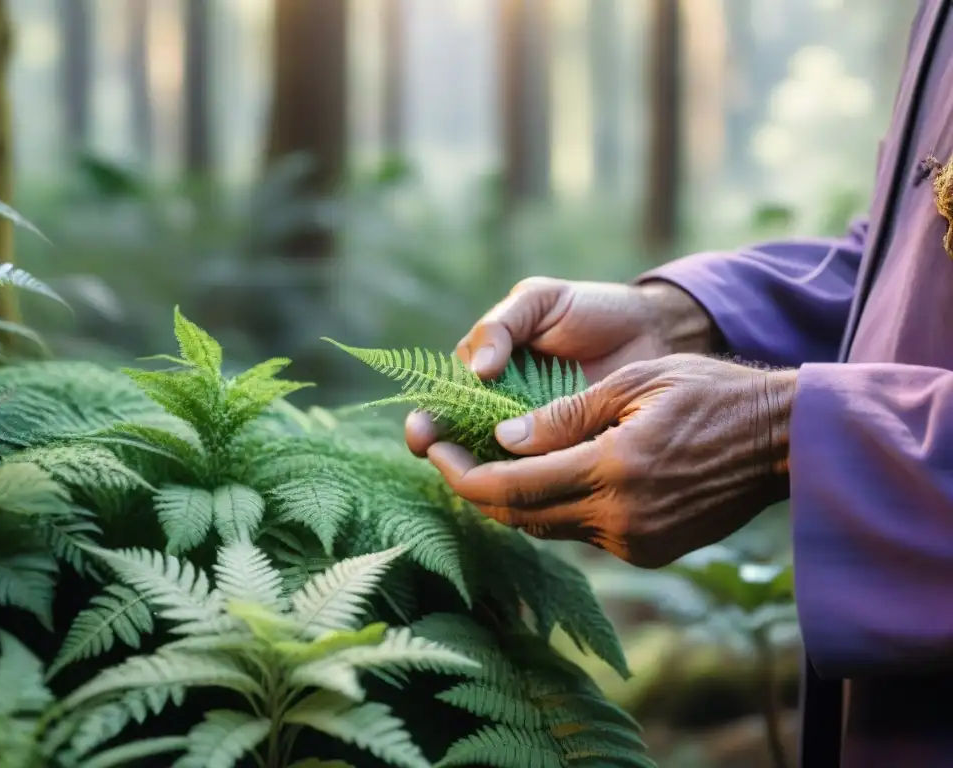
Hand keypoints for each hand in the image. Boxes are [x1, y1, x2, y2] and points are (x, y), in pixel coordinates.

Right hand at [406, 277, 718, 456]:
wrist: (654, 331)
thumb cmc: (590, 309)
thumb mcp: (540, 301)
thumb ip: (501, 326)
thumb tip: (477, 371)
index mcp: (485, 371)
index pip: (445, 400)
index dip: (429, 419)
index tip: (422, 433)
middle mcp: (501, 409)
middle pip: (461, 439)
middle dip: (443, 449)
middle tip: (434, 454)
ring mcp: (533, 435)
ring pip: (497, 463)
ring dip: (480, 472)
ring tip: (471, 477)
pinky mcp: (567, 454)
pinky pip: (540, 472)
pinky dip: (528, 480)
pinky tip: (521, 484)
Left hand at [422, 354, 795, 567]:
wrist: (781, 440)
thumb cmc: (710, 394)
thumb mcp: (634, 383)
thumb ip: (564, 416)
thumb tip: (503, 438)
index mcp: (614, 471)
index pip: (512, 487)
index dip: (462, 474)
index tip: (435, 450)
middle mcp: (621, 519)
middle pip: (520, 515)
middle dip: (475, 488)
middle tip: (447, 455)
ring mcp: (636, 542)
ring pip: (546, 527)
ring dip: (511, 498)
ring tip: (485, 461)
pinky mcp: (648, 550)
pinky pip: (580, 531)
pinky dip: (552, 506)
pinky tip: (543, 475)